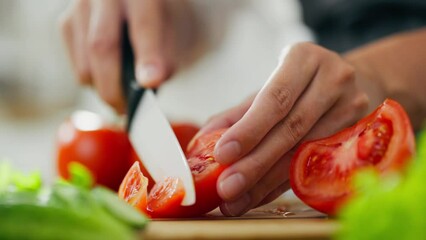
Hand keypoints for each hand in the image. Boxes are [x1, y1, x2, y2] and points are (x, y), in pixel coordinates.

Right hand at [59, 0, 195, 112]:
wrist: (135, 2)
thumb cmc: (157, 17)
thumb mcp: (173, 30)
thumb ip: (163, 56)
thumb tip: (147, 85)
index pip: (144, 25)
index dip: (148, 56)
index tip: (150, 81)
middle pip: (102, 47)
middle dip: (115, 88)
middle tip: (128, 110)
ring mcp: (81, 7)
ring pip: (84, 63)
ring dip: (102, 89)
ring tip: (121, 98)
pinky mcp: (66, 23)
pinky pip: (77, 65)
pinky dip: (93, 81)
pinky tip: (109, 80)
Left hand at [199, 42, 384, 215]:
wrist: (350, 81)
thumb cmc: (299, 85)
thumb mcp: (269, 89)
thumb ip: (237, 114)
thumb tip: (202, 143)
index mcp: (304, 58)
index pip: (276, 99)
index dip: (249, 129)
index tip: (221, 154)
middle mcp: (334, 79)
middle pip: (292, 129)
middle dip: (255, 163)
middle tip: (226, 188)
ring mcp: (352, 107)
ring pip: (305, 153)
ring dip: (267, 181)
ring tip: (237, 201)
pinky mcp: (360, 134)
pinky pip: (316, 167)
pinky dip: (283, 185)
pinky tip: (259, 197)